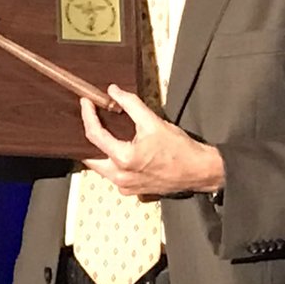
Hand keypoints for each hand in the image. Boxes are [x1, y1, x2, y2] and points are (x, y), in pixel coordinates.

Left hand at [79, 84, 223, 197]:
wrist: (198, 171)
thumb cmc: (179, 149)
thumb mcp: (153, 121)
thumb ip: (130, 104)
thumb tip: (113, 91)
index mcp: (124, 159)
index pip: (94, 135)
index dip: (88, 116)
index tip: (86, 103)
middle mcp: (120, 176)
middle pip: (90, 157)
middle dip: (87, 139)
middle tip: (90, 121)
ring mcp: (125, 187)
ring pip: (101, 168)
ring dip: (99, 151)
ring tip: (102, 133)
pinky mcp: (132, 191)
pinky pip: (113, 176)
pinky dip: (111, 163)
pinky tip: (117, 151)